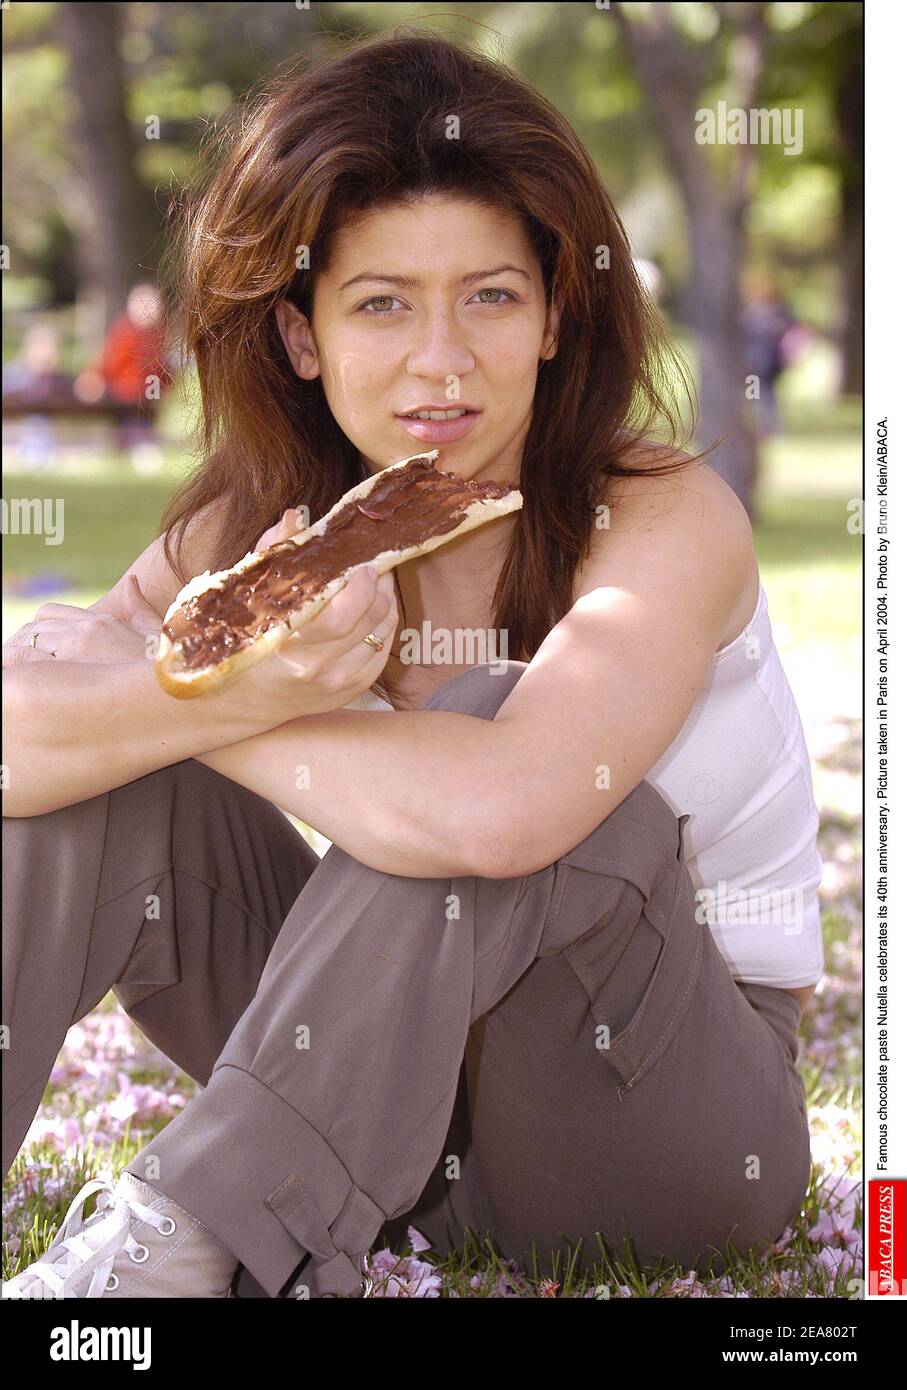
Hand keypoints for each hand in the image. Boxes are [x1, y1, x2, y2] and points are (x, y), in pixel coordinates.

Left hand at [2, 577, 161, 668]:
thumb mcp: (155, 633)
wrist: (180, 685)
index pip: (48, 616)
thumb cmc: (170, 667)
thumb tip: (132, 582)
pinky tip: (14, 684)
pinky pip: (27, 663)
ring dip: (11, 660)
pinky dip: (14, 671)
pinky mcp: (70, 667)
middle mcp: (85, 629)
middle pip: (32, 630)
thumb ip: (139, 607)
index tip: (31, 650)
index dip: (35, 632)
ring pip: (23, 645)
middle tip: (13, 665)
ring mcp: (76, 647)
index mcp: (100, 621)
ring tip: (9, 678)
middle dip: (18, 647)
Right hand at [217, 508, 398, 723]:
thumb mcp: (248, 596)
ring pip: (383, 632)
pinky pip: (383, 650)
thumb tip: (296, 517)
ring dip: (385, 602)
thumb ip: (273, 554)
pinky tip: (372, 609)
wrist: (243, 700)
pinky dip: (383, 625)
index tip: (363, 563)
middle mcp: (318, 670)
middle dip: (379, 586)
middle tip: (374, 564)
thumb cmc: (244, 639)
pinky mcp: (353, 690)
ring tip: (375, 582)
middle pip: (370, 619)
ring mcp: (338, 683)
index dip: (362, 586)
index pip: (342, 617)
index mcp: (289, 646)